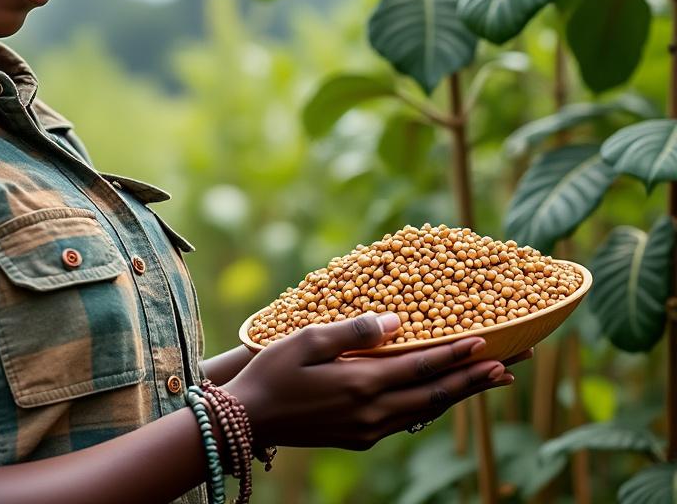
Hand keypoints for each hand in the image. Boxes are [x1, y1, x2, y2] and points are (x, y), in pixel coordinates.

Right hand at [223, 312, 514, 450]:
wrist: (248, 419)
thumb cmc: (271, 372)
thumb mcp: (307, 340)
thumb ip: (354, 331)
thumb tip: (396, 321)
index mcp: (361, 384)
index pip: (422, 367)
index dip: (457, 354)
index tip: (489, 341)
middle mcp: (372, 412)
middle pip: (436, 394)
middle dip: (475, 379)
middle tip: (512, 365)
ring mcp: (368, 429)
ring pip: (426, 410)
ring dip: (459, 394)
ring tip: (489, 380)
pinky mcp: (360, 437)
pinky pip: (407, 420)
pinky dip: (431, 405)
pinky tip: (441, 396)